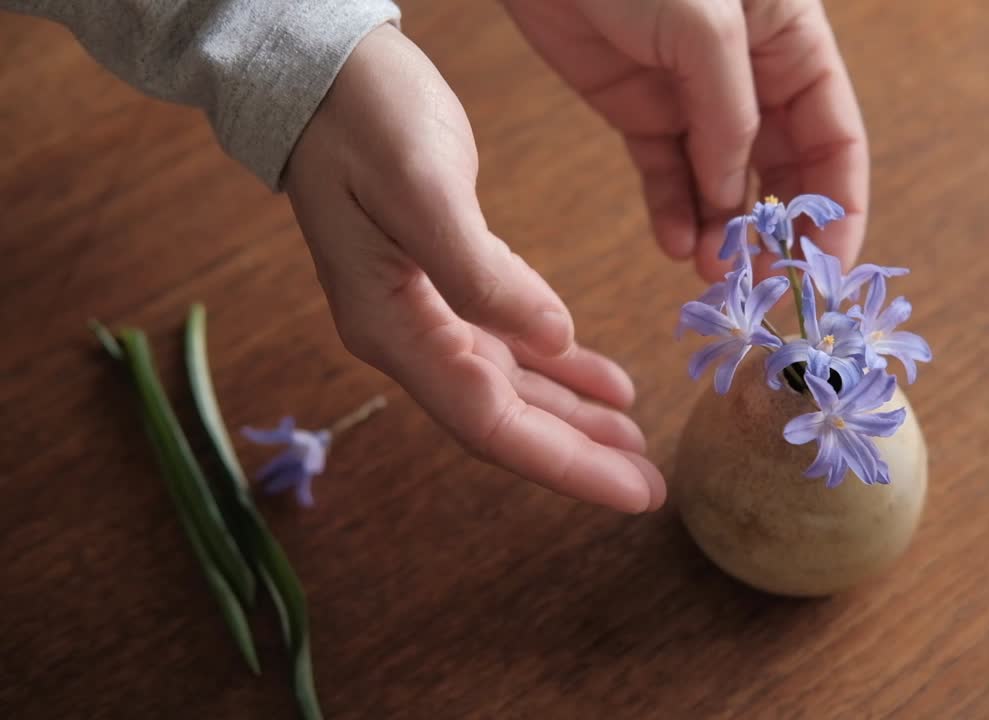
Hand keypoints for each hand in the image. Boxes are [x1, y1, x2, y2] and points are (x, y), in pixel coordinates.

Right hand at [283, 25, 664, 513]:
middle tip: (649, 485)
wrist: (322, 72)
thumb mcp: (421, 188)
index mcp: (393, 326)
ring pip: (511, 386)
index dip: (564, 463)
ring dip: (574, 416)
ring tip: (636, 441)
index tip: (634, 492)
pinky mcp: (446, 278)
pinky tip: (605, 382)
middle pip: (502, 418)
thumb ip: (482, 275)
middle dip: (577, 455)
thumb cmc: (363, 118)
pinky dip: (560, 365)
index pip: (488, 421)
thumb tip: (554, 340)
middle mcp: (407, 334)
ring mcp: (424, 310)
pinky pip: (510, 342)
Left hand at [503, 0, 869, 282]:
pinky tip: (676, 246)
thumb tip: (734, 202)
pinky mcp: (638, 108)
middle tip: (763, 285)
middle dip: (777, 229)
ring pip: (721, 181)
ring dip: (722, 231)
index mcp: (793, 40)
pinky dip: (672, 212)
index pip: (834, 137)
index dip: (838, 206)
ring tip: (712, 275)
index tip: (826, 270)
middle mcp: (751, 74)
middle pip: (783, 168)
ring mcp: (692, 94)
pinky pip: (665, 173)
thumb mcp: (705, 25)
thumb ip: (729, 117)